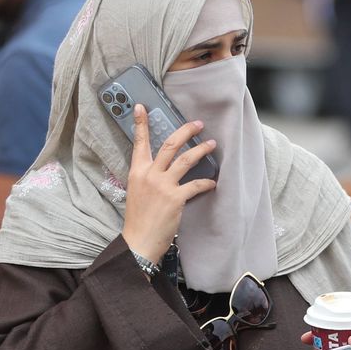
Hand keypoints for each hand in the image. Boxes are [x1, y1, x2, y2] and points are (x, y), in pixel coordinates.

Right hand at [121, 105, 217, 264]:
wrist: (139, 242)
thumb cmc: (138, 220)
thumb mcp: (137, 192)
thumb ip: (148, 177)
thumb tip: (163, 169)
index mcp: (137, 172)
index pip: (139, 142)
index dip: (141, 124)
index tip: (142, 107)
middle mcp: (149, 175)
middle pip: (169, 145)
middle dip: (185, 131)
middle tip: (198, 124)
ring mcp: (162, 186)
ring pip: (185, 159)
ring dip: (201, 150)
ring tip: (212, 145)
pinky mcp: (175, 198)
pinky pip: (196, 184)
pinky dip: (207, 182)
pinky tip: (213, 182)